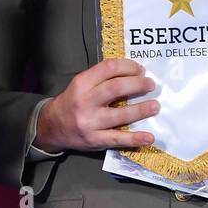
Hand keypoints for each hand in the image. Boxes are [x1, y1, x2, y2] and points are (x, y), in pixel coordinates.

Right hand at [33, 58, 158, 152]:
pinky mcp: (95, 140)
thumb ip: (101, 79)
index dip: (128, 67)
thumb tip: (133, 74)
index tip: (141, 69)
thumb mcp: (81, 85)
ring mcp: (90, 122)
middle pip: (116, 88)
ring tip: (155, 106)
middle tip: (151, 84)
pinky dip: (135, 138)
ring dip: (141, 110)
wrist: (52, 127)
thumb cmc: (72, 102)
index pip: (108, 68)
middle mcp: (85, 101)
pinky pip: (118, 139)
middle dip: (138, 84)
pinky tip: (149, 137)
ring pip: (120, 115)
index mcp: (82, 83)